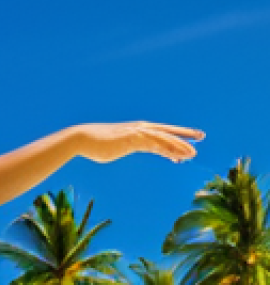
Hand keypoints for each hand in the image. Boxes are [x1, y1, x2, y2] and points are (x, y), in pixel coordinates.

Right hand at [76, 121, 204, 164]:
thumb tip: (121, 148)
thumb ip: (122, 147)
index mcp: (137, 130)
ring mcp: (139, 133)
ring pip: (165, 138)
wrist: (83, 139)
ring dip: (180, 146)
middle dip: (185, 134)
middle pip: (168, 131)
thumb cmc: (94, 145)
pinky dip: (169, 150)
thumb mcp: (113, 147)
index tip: (186, 142)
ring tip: (194, 153)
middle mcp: (141, 129)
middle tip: (201, 137)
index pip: (160, 133)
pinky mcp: (135, 139)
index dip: (174, 137)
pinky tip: (178, 156)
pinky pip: (156, 144)